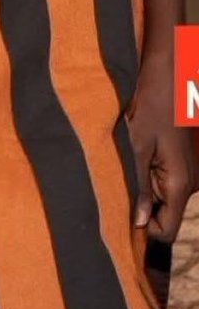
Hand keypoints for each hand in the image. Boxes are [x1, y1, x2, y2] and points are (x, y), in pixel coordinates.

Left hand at [129, 64, 196, 241]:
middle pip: (165, 214)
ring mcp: (189, 174)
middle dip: (141, 204)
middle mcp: (190, 185)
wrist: (171, 79)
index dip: (144, 227)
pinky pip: (165, 181)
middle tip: (117, 183)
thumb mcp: (138, 146)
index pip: (167, 230)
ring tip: (126, 163)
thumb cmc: (151, 107)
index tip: (121, 212)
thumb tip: (138, 222)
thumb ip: (140, 186)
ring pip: (164, 197)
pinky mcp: (183, 164)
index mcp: (180, 185)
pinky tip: (137, 155)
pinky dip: (150, 175)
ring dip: (144, 187)